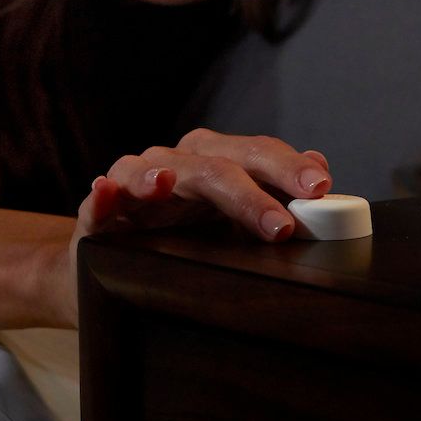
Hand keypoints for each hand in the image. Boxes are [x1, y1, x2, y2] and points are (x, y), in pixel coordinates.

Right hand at [50, 130, 334, 323]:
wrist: (113, 266)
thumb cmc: (182, 240)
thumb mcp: (232, 220)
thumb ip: (274, 195)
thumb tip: (321, 168)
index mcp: (214, 162)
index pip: (256, 154)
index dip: (287, 167)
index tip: (321, 187)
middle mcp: (176, 162)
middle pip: (215, 162)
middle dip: (249, 187)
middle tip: (281, 221)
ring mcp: (134, 183)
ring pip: (154, 170)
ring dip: (162, 177)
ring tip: (170, 184)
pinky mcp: (99, 213)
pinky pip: (99, 201)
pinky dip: (103, 195)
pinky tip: (106, 192)